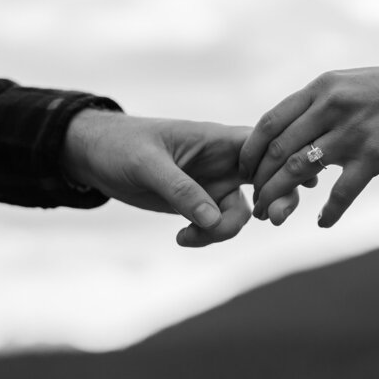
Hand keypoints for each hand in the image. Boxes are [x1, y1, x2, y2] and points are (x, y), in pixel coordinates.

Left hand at [61, 110, 304, 246]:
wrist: (93, 157)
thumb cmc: (120, 146)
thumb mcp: (147, 165)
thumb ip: (181, 190)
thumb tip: (213, 219)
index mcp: (218, 139)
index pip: (266, 147)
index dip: (286, 165)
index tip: (280, 192)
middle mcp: (223, 160)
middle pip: (270, 178)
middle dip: (278, 200)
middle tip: (273, 219)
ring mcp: (213, 183)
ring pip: (244, 211)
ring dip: (225, 230)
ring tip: (189, 236)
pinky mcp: (199, 202)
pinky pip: (218, 224)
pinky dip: (207, 236)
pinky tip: (181, 238)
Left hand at [239, 51, 378, 227]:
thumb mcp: (351, 84)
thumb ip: (321, 104)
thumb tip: (293, 129)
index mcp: (321, 89)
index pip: (269, 123)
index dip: (251, 152)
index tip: (245, 172)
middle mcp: (331, 107)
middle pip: (278, 150)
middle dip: (261, 181)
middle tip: (256, 202)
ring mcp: (352, 132)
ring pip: (300, 172)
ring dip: (280, 198)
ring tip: (273, 216)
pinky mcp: (375, 155)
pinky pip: (341, 192)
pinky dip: (328, 213)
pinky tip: (322, 224)